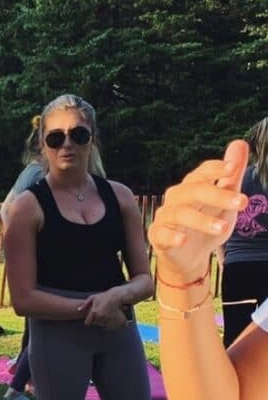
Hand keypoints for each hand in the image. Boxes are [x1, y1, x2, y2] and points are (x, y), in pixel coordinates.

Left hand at [78, 289, 128, 328]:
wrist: (116, 296)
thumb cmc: (104, 296)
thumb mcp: (93, 297)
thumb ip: (85, 304)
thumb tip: (79, 310)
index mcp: (94, 312)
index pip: (88, 323)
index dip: (89, 321)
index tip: (91, 319)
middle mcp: (100, 316)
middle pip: (95, 323)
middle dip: (96, 320)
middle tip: (100, 314)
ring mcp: (107, 318)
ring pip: (101, 324)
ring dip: (102, 321)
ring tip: (105, 314)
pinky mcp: (113, 319)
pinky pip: (108, 324)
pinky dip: (108, 322)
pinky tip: (109, 316)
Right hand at [148, 139, 248, 284]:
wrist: (190, 256)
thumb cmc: (206, 224)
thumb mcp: (224, 201)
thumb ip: (232, 176)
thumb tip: (240, 144)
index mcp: (193, 186)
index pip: (202, 172)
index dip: (216, 169)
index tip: (233, 169)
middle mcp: (176, 198)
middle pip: (193, 191)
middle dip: (218, 195)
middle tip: (241, 203)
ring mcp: (165, 216)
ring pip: (180, 213)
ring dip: (202, 220)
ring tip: (222, 228)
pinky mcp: (157, 235)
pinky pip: (161, 233)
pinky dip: (172, 236)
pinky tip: (184, 240)